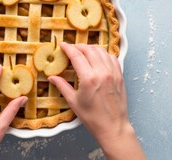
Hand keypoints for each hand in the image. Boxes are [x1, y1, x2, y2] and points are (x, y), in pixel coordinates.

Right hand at [48, 43, 144, 159]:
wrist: (113, 127)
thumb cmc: (92, 117)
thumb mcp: (73, 102)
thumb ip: (62, 86)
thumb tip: (52, 77)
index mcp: (89, 78)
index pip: (77, 55)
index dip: (68, 48)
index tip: (62, 45)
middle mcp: (102, 72)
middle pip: (89, 50)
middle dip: (78, 46)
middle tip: (71, 48)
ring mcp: (113, 73)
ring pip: (102, 51)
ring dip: (91, 48)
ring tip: (84, 51)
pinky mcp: (120, 76)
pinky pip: (112, 58)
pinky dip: (104, 54)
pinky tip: (98, 57)